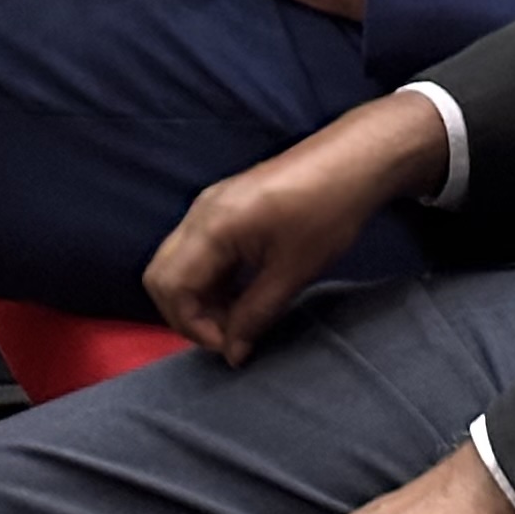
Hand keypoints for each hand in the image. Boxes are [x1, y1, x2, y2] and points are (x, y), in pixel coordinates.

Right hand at [146, 92, 450, 364]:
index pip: (171, 287)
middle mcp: (199, 212)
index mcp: (212, 226)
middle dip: (186, 314)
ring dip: (198, 298)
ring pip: (178, 263)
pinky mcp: (224, 205)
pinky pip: (197, 250)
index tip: (230, 345)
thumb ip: (255, 315)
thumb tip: (233, 353)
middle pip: (162, 275)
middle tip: (228, 334)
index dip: (193, 326)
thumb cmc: (327, 213)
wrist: (352, 160)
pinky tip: (240, 293)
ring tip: (239, 318)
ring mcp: (210, 205)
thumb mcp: (293, 272)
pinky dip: (209, 278)